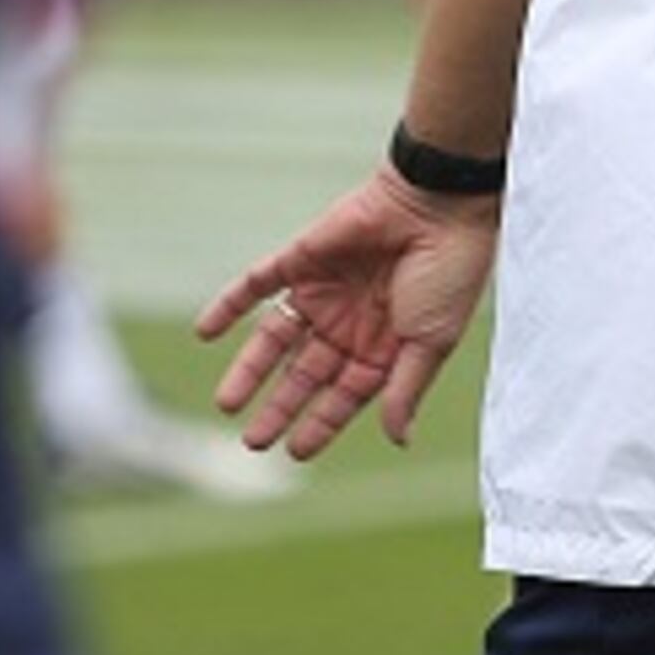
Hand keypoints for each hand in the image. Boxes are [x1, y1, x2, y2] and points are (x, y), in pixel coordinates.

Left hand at [195, 169, 499, 457]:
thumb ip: (406, 389)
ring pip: (275, 338)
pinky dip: (229, 306)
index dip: (320, 423)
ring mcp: (323, 290)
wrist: (439, 203)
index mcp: (384, 345)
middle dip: (280, 407)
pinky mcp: (302, 258)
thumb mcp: (431, 342)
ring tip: (227, 404)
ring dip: (250, 370)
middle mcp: (349, 322)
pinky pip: (257, 284)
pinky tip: (205, 332)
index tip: (295, 451)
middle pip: (304, 373)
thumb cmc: (449, 273)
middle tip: (254, 441)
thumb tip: (398, 439)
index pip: (343, 394)